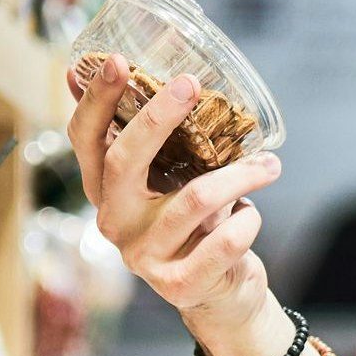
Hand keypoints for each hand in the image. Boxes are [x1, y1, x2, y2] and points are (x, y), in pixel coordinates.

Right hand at [66, 54, 288, 355]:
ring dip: (240, 175)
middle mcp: (113, 222)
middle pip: (123, 161)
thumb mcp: (174, 180)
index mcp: (105, 191)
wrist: (219, 295)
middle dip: (157, 117)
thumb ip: (161, 140)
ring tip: (270, 165)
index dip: (96, 100)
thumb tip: (152, 70)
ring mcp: (142, 257)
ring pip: (194, 200)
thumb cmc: (197, 225)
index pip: (85, 140)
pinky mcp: (179, 284)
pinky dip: (248, 220)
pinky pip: (225, 240)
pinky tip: (253, 215)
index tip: (117, 61)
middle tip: (190, 84)